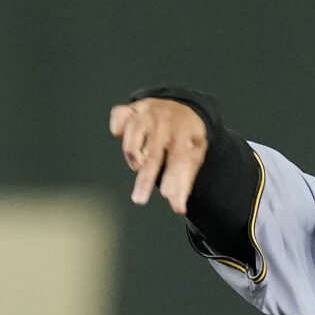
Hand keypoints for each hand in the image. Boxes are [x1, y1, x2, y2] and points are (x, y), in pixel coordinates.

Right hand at [107, 98, 207, 214]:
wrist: (182, 106)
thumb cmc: (188, 138)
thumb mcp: (196, 155)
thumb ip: (185, 181)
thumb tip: (177, 208)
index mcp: (185, 132)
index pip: (179, 160)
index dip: (174, 180)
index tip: (170, 200)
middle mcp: (165, 121)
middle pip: (153, 155)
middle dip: (146, 180)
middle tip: (139, 200)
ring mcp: (146, 112)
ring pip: (133, 141)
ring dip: (134, 158)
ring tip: (140, 166)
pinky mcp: (131, 108)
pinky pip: (119, 118)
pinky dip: (118, 128)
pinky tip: (120, 134)